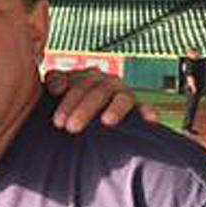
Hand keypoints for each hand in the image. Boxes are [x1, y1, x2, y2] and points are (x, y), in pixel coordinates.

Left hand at [43, 68, 158, 132]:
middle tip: (71, 128)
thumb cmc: (67, 111)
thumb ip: (55, 82)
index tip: (58, 121)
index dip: (67, 101)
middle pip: (97, 92)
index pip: (76, 84)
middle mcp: (105, 82)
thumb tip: (56, 86)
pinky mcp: (137, 107)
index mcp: (85, 78)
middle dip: (84, 109)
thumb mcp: (57, 97)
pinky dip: (147, 111)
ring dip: (115, 109)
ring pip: (121, 98)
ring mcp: (122, 93)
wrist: (85, 129)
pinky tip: (150, 119)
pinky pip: (144, 107)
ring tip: (107, 121)